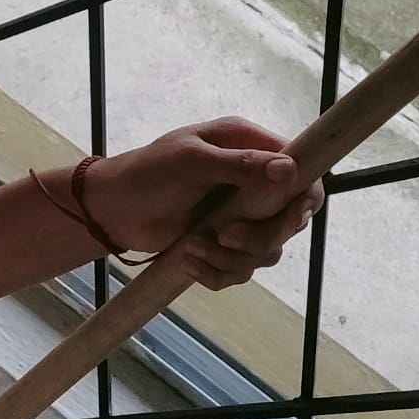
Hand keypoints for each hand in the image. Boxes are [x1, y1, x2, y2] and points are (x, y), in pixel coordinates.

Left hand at [81, 118, 323, 289]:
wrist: (112, 210)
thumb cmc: (147, 173)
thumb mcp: (190, 162)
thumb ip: (240, 166)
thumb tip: (289, 170)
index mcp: (247, 145)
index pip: (301, 168)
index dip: (306, 195)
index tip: (293, 215)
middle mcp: (252, 181)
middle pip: (290, 219)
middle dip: (260, 236)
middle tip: (224, 235)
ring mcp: (241, 216)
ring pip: (267, 251)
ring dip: (231, 257)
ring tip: (193, 247)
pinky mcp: (226, 245)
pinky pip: (242, 270)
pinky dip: (218, 273)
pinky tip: (188, 261)